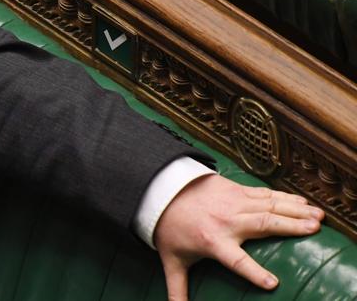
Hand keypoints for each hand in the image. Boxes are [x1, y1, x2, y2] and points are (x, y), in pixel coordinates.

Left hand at [154, 173, 323, 300]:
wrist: (161, 192)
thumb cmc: (169, 229)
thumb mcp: (173, 260)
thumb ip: (178, 288)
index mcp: (212, 242)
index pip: (236, 261)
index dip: (253, 272)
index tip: (272, 283)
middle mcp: (226, 221)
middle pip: (263, 224)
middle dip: (290, 227)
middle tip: (313, 229)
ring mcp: (232, 202)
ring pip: (269, 205)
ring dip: (295, 210)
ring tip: (317, 216)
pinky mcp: (235, 190)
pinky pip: (264, 193)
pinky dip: (285, 197)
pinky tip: (302, 202)